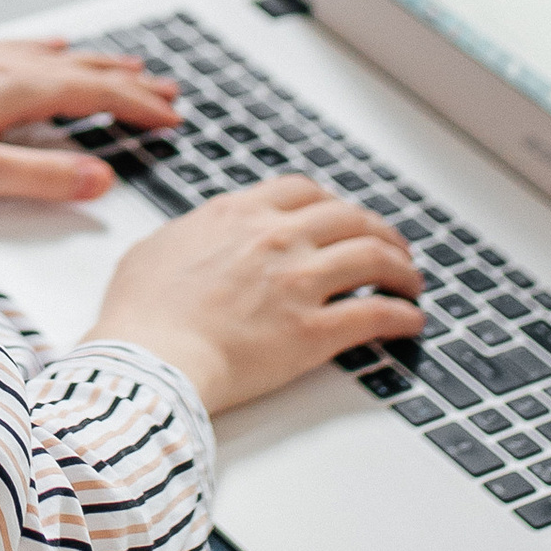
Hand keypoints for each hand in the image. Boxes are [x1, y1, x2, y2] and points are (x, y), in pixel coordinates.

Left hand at [0, 39, 178, 205]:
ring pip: (60, 58)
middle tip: (172, 93)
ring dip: (102, 65)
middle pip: (87, 72)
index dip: (140, 109)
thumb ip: (39, 176)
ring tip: (132, 68)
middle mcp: (6, 66)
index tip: (174, 120)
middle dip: (133, 84)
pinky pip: (25, 48)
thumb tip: (101, 179)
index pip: (97, 97)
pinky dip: (55, 52)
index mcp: (18, 91)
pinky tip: (54, 47)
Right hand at [98, 176, 420, 415]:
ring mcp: (299, 282)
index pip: (303, 192)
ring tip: (411, 282)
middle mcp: (276, 238)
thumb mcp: (153, 250)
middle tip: (391, 248)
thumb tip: (198, 237)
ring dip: (402, 269)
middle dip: (379, 231)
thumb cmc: (139, 315)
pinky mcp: (313, 330)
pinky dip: (401, 315)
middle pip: (349, 218)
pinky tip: (410, 320)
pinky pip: (375, 314)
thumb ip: (188, 235)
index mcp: (237, 214)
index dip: (331, 204)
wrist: (148, 359)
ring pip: (373, 258)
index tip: (341, 217)